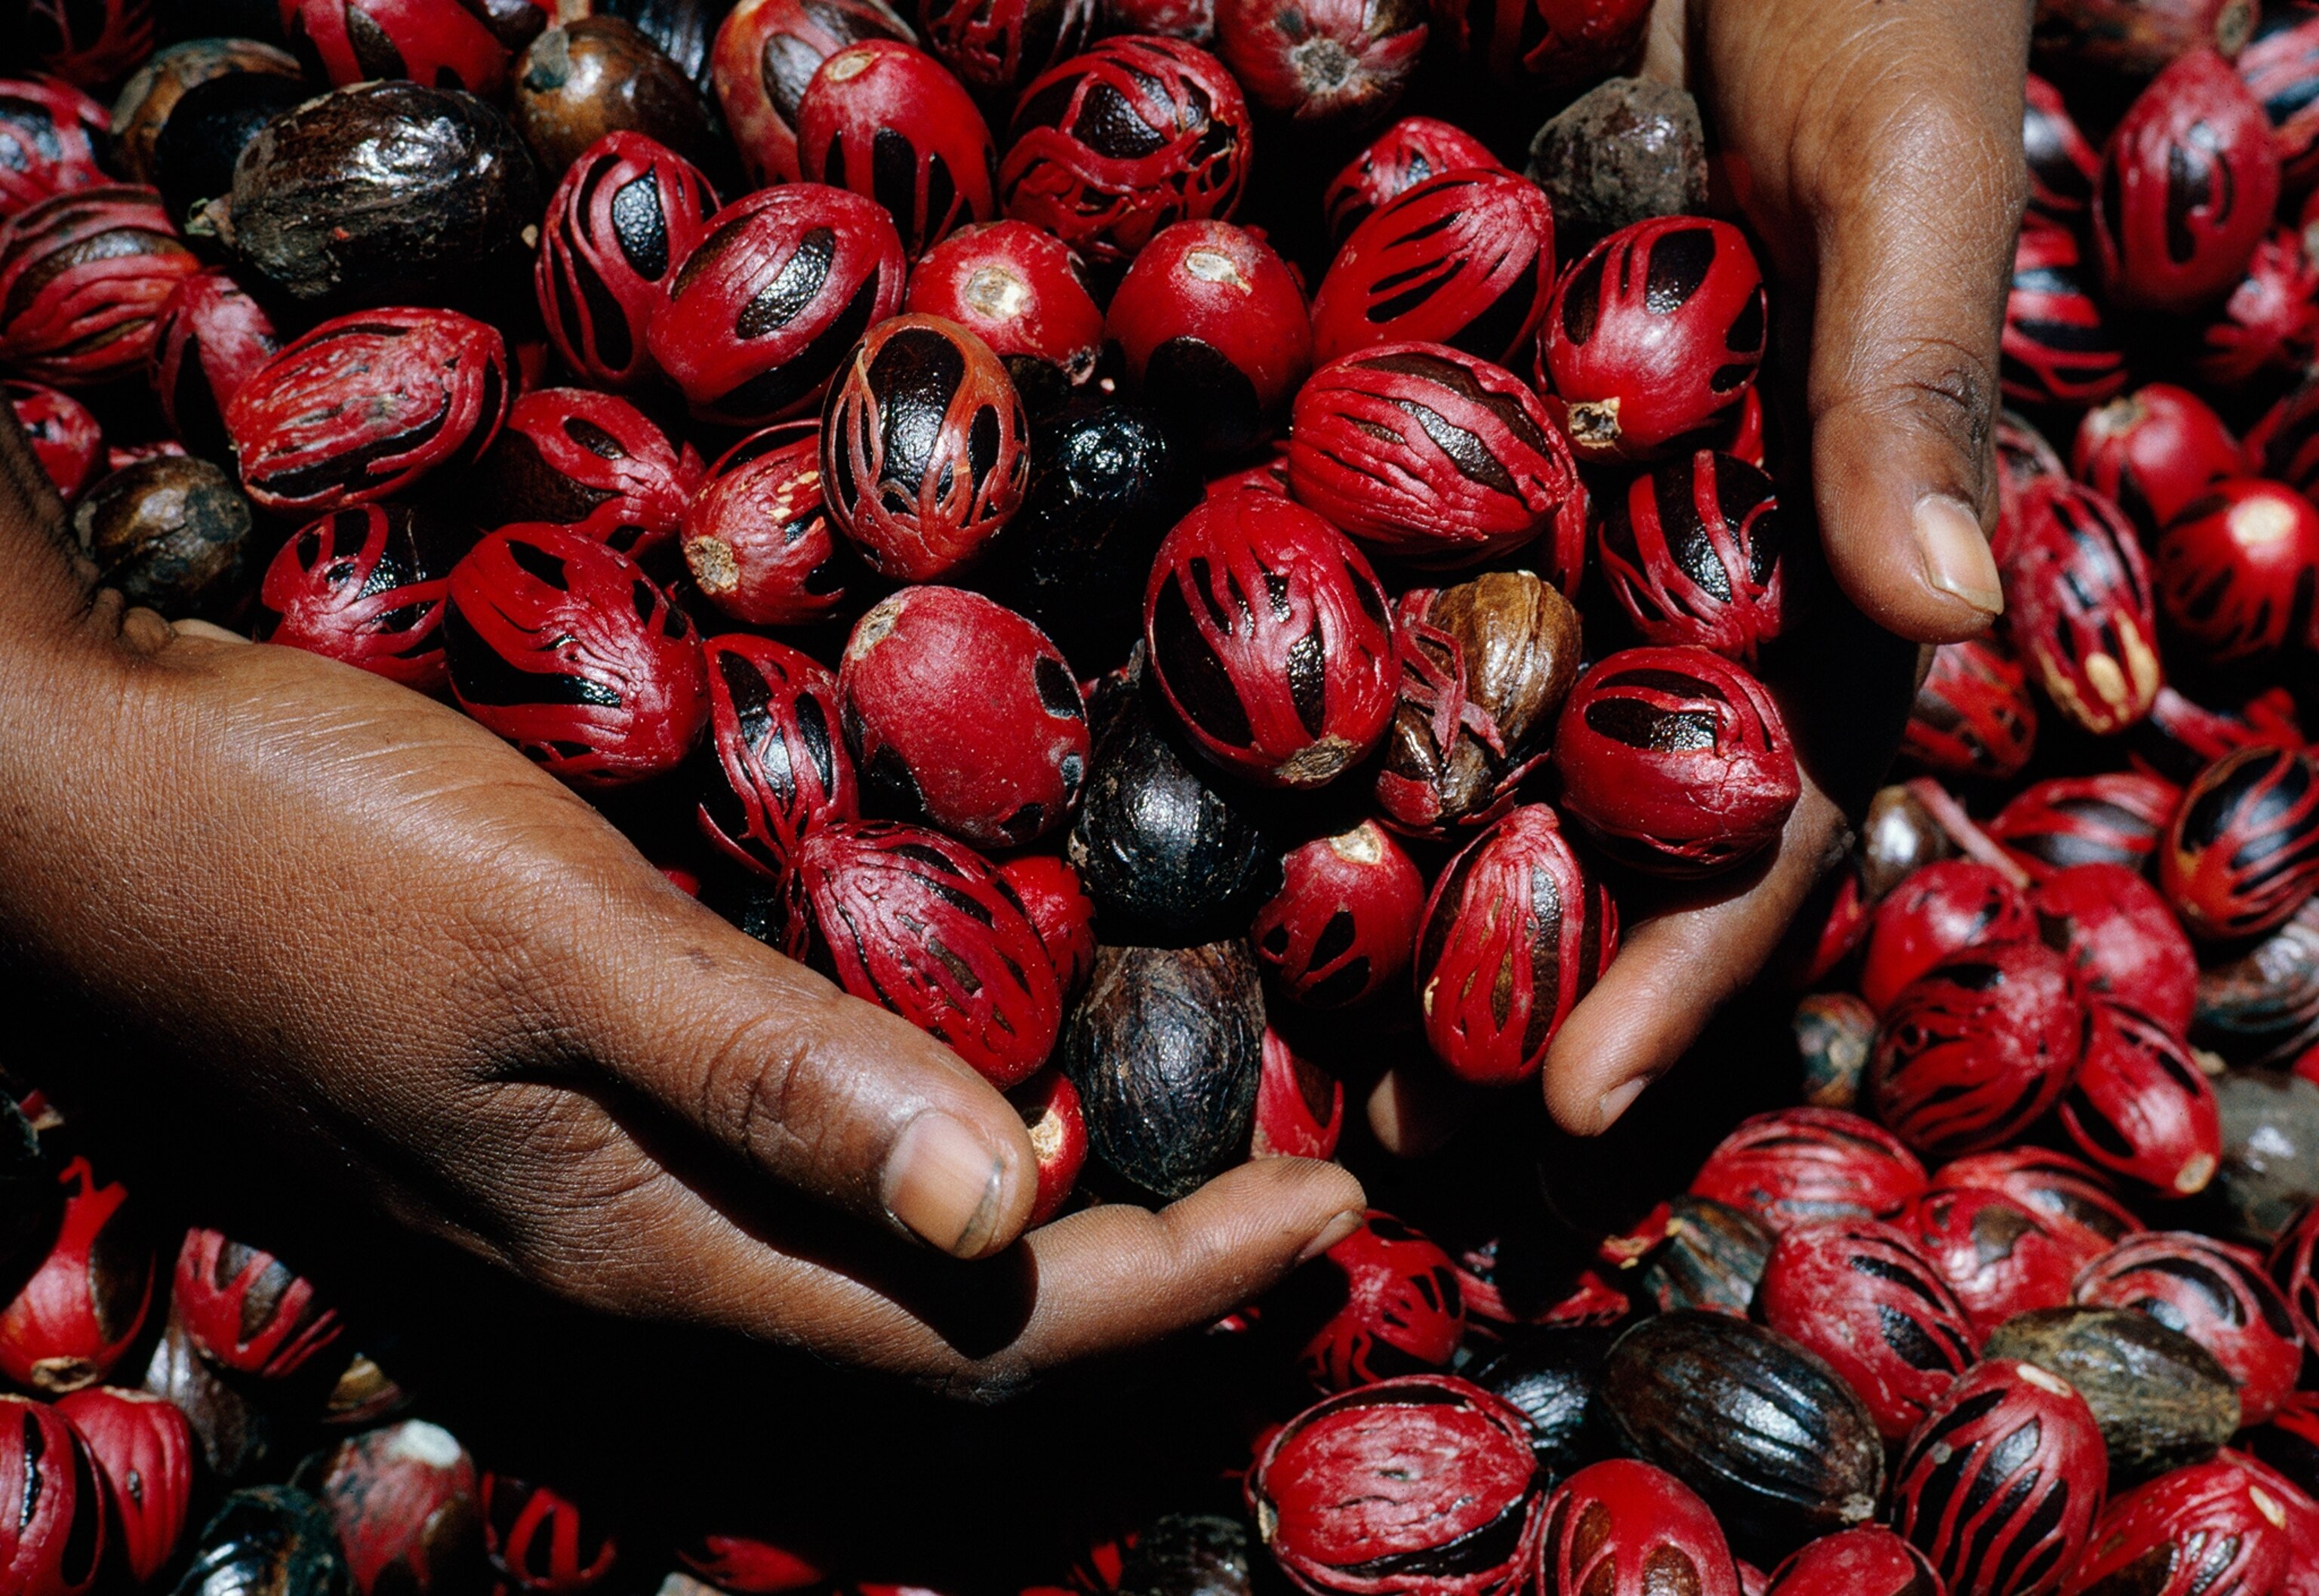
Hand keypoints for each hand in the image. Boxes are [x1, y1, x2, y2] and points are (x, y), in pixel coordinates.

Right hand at [0, 423, 1362, 1396]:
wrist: (78, 827)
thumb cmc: (303, 849)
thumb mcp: (545, 936)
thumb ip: (767, 1071)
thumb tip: (1001, 1198)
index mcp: (648, 1248)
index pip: (981, 1325)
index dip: (1175, 1281)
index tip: (1324, 1206)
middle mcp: (631, 1287)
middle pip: (943, 1366)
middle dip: (1142, 1312)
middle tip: (1291, 1224)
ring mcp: (580, 1248)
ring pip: (869, 1335)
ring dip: (1043, 1292)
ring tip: (1180, 1213)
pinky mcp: (546, 1176)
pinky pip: (786, 1265)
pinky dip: (922, 1230)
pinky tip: (963, 1161)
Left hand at [1373, 0, 2029, 1148]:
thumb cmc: (1863, 1)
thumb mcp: (1906, 172)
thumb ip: (1912, 377)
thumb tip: (1950, 604)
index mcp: (1799, 564)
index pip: (1756, 812)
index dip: (1683, 966)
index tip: (1570, 1097)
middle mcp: (1656, 570)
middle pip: (1577, 826)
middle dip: (1496, 990)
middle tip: (1381, 1141)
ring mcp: (1521, 509)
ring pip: (1447, 736)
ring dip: (1366, 894)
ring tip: (1262, 1037)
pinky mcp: (1402, 423)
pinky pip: (1335, 574)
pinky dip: (1270, 695)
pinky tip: (1176, 803)